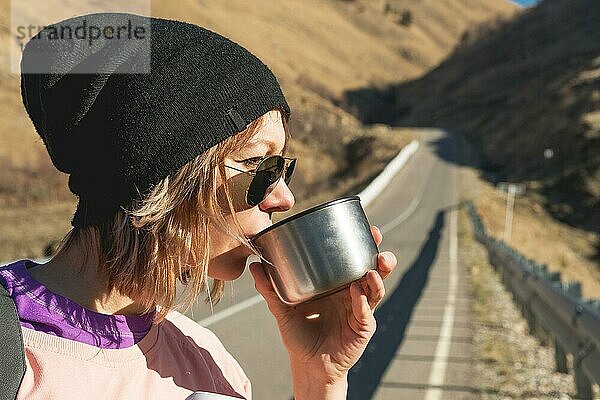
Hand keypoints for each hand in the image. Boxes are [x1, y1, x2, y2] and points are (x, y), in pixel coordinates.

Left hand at [249, 225, 397, 384]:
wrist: (307, 365)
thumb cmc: (299, 336)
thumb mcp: (283, 310)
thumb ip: (271, 290)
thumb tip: (255, 266)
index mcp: (337, 284)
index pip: (354, 260)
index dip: (362, 244)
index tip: (366, 229)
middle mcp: (352, 294)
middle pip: (372, 270)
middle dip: (378, 255)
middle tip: (376, 240)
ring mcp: (360, 310)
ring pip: (376, 289)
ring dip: (377, 276)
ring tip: (371, 269)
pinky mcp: (362, 328)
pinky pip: (365, 312)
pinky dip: (362, 301)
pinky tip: (357, 291)